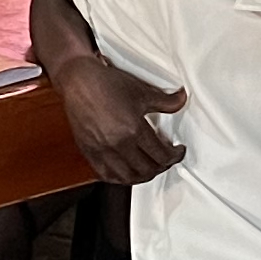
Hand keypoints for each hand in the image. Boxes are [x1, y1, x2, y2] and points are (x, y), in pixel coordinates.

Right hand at [46, 52, 186, 183]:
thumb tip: (181, 100)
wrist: (79, 81)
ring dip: (142, 176)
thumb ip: (165, 101)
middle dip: (162, 167)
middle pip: (147, 169)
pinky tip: (125, 173)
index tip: (176, 152)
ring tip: (148, 169)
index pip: (161, 155)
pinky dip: (119, 178)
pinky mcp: (89, 152)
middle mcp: (118, 144)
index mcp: (133, 129)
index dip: (174, 156)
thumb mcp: (142, 92)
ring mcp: (102, 150)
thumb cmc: (106, 84)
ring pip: (128, 177)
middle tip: (166, 160)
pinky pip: (106, 175)